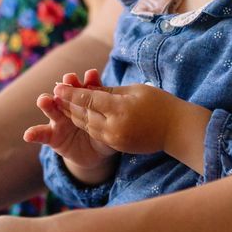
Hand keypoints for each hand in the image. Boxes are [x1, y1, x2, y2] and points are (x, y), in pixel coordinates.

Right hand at [23, 68, 118, 182]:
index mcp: (85, 101)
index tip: (92, 74)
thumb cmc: (104, 134)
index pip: (87, 89)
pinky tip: (28, 135)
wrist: (93, 153)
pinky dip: (34, 134)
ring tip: (44, 100)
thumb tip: (123, 102)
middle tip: (68, 79)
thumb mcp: (109, 125)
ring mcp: (58, 120)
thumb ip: (110, 115)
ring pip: (52, 109)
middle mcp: (69, 106)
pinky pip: (41, 134)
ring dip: (47, 103)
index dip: (89, 81)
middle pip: (67, 94)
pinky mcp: (51, 136)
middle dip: (66, 86)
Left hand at [52, 80, 208, 168]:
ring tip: (61, 104)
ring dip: (73, 115)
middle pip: (84, 113)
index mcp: (120, 109)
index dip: (71, 92)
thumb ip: (110, 91)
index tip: (58, 85)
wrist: (177, 131)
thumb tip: (90, 88)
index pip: (89, 99)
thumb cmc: (160, 104)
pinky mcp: (117, 146)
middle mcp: (115, 126)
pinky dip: (86, 124)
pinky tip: (78, 117)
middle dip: (68, 103)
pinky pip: (96, 133)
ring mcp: (115, 138)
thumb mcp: (135, 90)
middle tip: (54, 94)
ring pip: (87, 125)